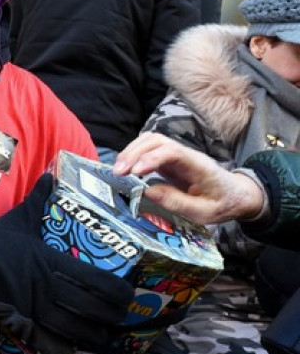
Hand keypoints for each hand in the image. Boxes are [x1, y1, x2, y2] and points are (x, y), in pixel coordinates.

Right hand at [0, 173, 133, 353]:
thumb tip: (50, 175)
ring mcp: (35, 309)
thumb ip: (39, 199)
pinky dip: (64, 347)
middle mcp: (49, 289)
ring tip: (106, 335)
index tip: (127, 294)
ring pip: (75, 329)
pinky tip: (74, 348)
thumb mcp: (19, 219)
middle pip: (92, 310)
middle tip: (122, 316)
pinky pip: (48, 341)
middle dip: (112, 316)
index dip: (118, 292)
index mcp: (52, 263)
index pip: (97, 281)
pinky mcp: (21, 322)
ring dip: (94, 335)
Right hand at [114, 133, 265, 223]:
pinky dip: (133, 155)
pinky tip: (125, 169)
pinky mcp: (168, 159)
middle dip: (133, 153)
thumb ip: (177, 202)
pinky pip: (148, 149)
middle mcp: (186, 154)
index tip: (134, 173)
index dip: (150, 159)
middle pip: (156, 140)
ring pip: (150, 140)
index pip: (172, 152)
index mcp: (198, 165)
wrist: (235, 194)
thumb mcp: (203, 212)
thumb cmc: (222, 204)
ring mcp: (176, 154)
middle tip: (118, 173)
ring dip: (130, 152)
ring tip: (117, 171)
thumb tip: (147, 192)